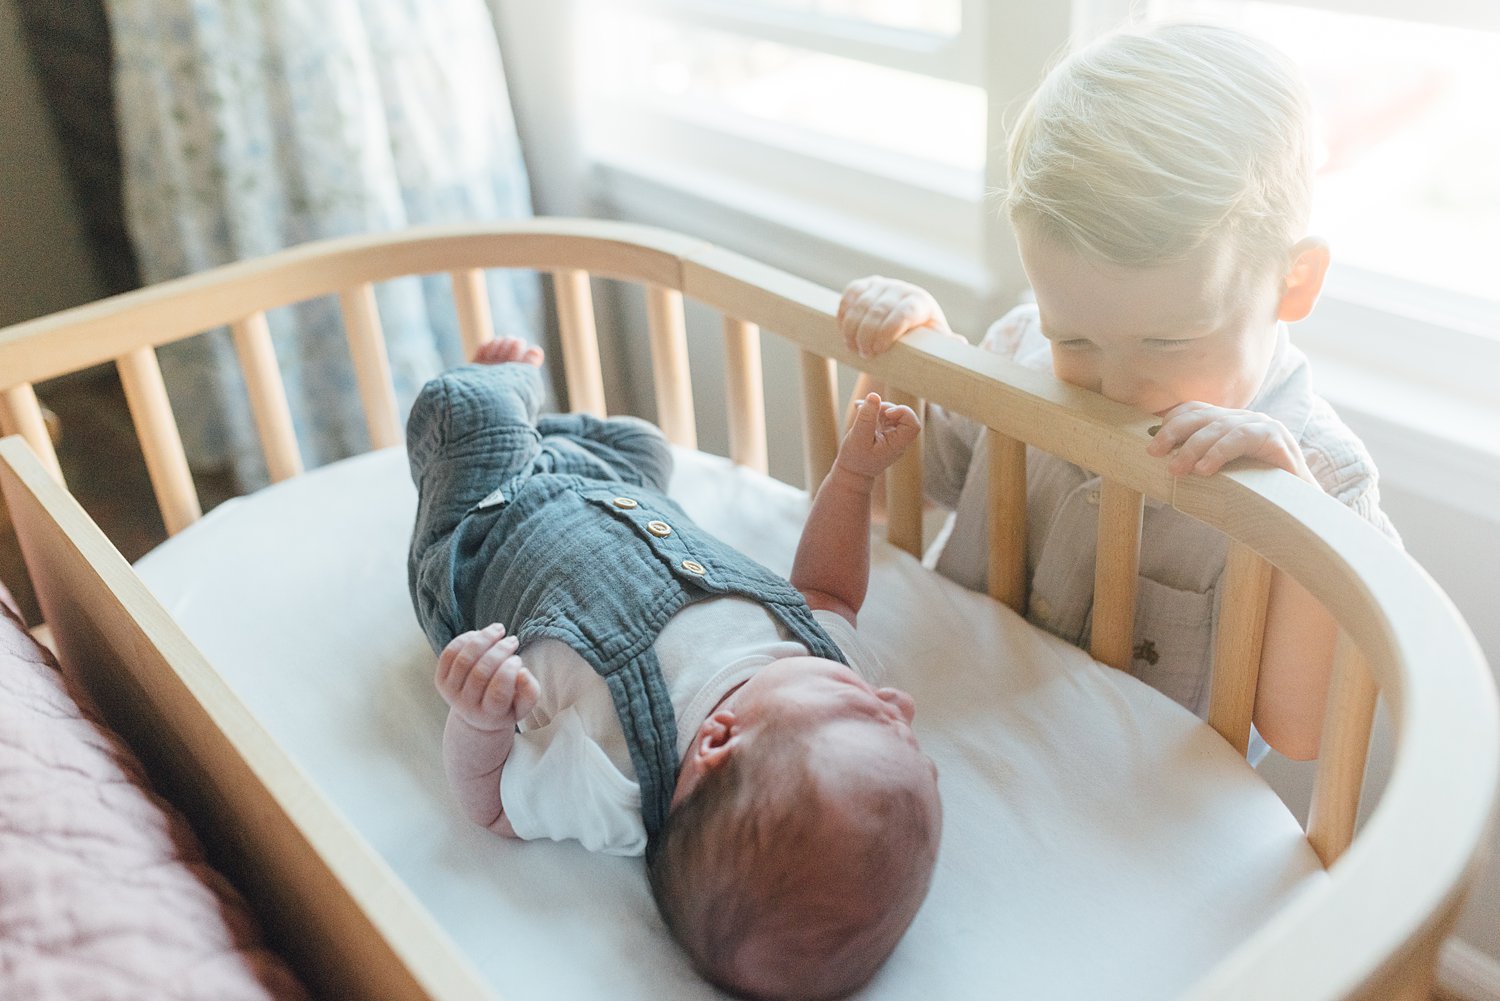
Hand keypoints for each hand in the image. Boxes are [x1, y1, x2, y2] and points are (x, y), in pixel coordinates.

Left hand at [436, 623, 539, 731]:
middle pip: (480, 674)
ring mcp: (450, 693)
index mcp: (490, 715)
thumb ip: (530, 691)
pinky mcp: (440, 680)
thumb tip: (522, 672)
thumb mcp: (523, 704)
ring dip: (483, 640)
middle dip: (499, 651)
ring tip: (499, 629)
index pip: (497, 693)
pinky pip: (449, 655)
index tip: (518, 660)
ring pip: (463, 661)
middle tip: (513, 640)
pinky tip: (479, 634)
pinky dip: (464, 639)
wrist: (477, 714)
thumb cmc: (506, 705)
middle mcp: (467, 706)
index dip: (509, 672)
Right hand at [835, 392, 920, 480]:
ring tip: (859, 409)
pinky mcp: (884, 430)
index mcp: (897, 444)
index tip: (886, 413)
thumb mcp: (858, 437)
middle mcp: (898, 439)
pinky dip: (872, 410)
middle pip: (902, 414)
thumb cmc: (855, 459)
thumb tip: (874, 395)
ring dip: (876, 408)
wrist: (852, 472)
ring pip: (893, 412)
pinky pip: (884, 414)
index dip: (903, 412)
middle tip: (866, 410)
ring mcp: (892, 434)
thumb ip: (866, 417)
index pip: (913, 424)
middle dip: (885, 407)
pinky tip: (859, 409)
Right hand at [838, 276, 958, 358]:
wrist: (908, 323)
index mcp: (920, 303)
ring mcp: (882, 285)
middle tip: (863, 355)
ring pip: (861, 303)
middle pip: (879, 309)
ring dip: (852, 327)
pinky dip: (843, 313)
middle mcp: (901, 289)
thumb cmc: (922, 338)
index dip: (888, 331)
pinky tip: (843, 331)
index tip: (878, 351)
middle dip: (867, 334)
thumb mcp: (935, 344)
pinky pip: (850, 294)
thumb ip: (945, 345)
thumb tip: (959, 341)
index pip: (903, 313)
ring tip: (852, 347)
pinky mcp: (865, 285)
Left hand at [1148, 402, 1313, 479]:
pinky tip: (1204, 470)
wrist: (1299, 510)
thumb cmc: (1255, 494)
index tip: (1151, 441)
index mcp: (1230, 423)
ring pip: (1219, 426)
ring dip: (1193, 447)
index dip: (1172, 422)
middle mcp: (1246, 418)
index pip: (1195, 410)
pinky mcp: (1278, 438)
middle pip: (1202, 415)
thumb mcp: (1220, 475)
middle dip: (1174, 432)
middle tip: (1154, 453)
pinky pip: (1242, 438)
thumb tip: (1163, 464)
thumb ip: (1198, 463)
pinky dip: (1219, 452)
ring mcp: (1263, 425)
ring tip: (1177, 469)